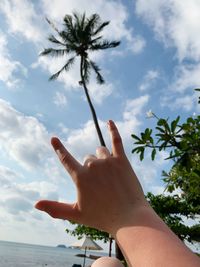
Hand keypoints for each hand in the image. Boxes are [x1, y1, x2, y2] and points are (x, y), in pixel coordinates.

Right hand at [35, 120, 147, 234]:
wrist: (129, 218)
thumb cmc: (102, 217)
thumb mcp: (76, 214)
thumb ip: (55, 208)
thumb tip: (36, 204)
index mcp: (80, 177)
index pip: (66, 159)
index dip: (59, 149)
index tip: (54, 139)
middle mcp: (92, 165)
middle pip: (88, 158)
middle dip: (91, 168)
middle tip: (101, 186)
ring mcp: (108, 161)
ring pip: (101, 151)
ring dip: (102, 159)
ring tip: (110, 176)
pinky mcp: (122, 160)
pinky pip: (116, 140)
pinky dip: (112, 130)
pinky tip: (109, 121)